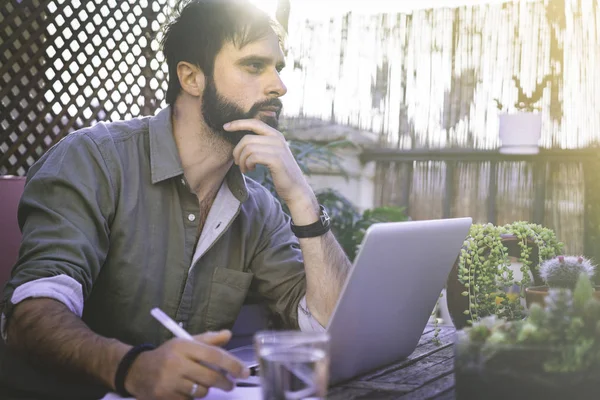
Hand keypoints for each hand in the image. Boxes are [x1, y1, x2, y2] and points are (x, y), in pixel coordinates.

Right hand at [125, 330, 248, 399]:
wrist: (137, 370)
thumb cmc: (167, 355)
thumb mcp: (185, 342)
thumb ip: (208, 340)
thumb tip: (228, 334)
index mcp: (183, 346)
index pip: (213, 355)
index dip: (232, 364)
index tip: (244, 372)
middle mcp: (176, 362)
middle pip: (210, 376)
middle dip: (225, 382)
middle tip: (230, 384)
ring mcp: (169, 381)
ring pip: (201, 391)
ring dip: (205, 389)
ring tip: (200, 383)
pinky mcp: (164, 397)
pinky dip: (191, 398)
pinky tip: (186, 390)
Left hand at [226, 119, 313, 206]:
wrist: (295, 188)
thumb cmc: (280, 172)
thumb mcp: (271, 153)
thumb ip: (261, 144)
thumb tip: (241, 141)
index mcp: (276, 135)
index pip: (254, 122)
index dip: (238, 123)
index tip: (225, 127)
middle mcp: (278, 138)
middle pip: (247, 138)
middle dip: (237, 151)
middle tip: (239, 163)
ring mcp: (278, 148)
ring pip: (248, 148)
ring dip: (242, 160)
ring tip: (246, 168)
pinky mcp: (276, 159)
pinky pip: (253, 156)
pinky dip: (247, 164)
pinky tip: (251, 170)